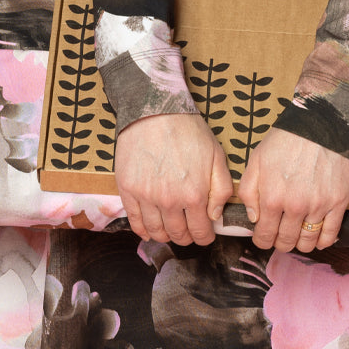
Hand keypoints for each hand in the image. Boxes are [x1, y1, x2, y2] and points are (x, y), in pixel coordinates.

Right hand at [114, 113, 233, 245]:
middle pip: (178, 235)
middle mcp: (170, 201)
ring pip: (156, 231)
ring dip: (165, 235)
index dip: (205, 236)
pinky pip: (135, 221)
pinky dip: (142, 231)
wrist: (155, 110)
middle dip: (187, 237)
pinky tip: (149, 231)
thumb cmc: (188, 130)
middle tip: (189, 231)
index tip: (206, 233)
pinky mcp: (128, 190)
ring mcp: (146, 197)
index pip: (201, 231)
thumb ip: (221, 189)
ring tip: (170, 230)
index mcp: (194, 194)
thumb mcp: (216, 155)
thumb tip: (215, 215)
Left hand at [237, 128, 348, 252]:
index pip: (264, 235)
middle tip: (280, 235)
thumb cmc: (287, 139)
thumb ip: (248, 190)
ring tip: (297, 234)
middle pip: (285, 242)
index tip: (263, 236)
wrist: (322, 123)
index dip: (262, 240)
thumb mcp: (257, 159)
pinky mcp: (339, 203)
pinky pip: (330, 235)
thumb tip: (253, 218)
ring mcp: (318, 206)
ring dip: (300, 244)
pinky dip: (322, 242)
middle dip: (279, 242)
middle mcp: (295, 206)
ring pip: (307, 242)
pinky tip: (317, 237)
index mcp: (272, 197)